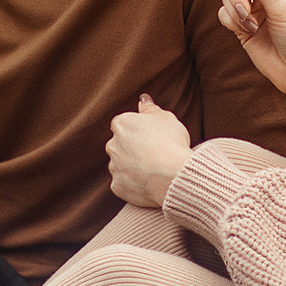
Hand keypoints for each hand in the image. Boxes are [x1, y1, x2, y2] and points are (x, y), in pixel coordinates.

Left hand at [107, 94, 194, 209]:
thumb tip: (143, 99)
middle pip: (120, 144)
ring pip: (121, 165)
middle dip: (132, 148)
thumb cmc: (171, 142)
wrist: (172, 174)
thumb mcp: (165, 117)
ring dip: (132, 167)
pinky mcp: (118, 186)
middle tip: (155, 153)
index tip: (153, 137)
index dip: (139, 130)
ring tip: (154, 170)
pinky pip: (124, 184)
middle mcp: (112, 145)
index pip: (124, 124)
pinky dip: (133, 184)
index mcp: (121, 124)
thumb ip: (150, 108)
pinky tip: (149, 182)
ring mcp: (114, 167)